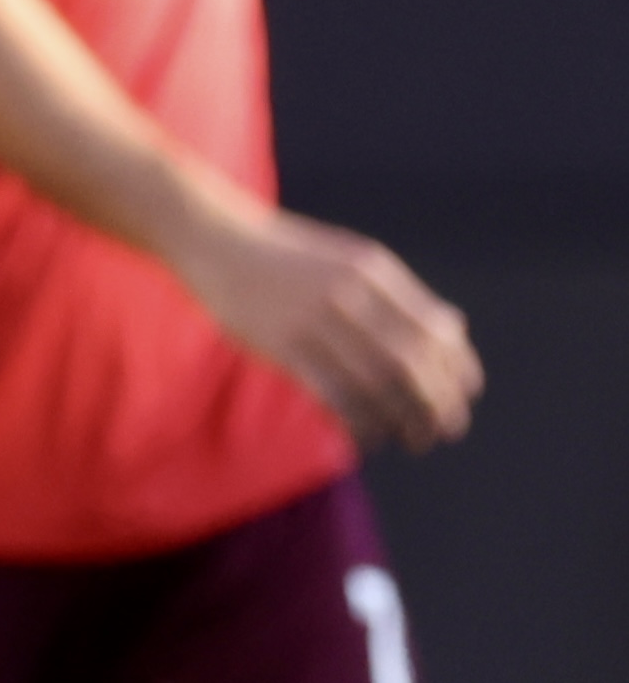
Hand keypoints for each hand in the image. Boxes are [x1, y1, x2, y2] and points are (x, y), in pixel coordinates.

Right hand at [193, 208, 479, 450]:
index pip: (434, 328)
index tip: (465, 394)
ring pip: (374, 383)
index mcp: (374, 271)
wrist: (217, 241)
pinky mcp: (280, 346)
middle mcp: (349, 294)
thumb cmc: (287, 257)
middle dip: (436, 403)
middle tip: (448, 429)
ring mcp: (312, 320)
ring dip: (402, 419)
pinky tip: (368, 437)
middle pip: (409, 361)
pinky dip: (357, 422)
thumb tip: (454, 329)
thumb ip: (399, 294)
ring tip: (415, 440)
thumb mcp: (351, 260)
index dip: (457, 368)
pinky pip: (330, 394)